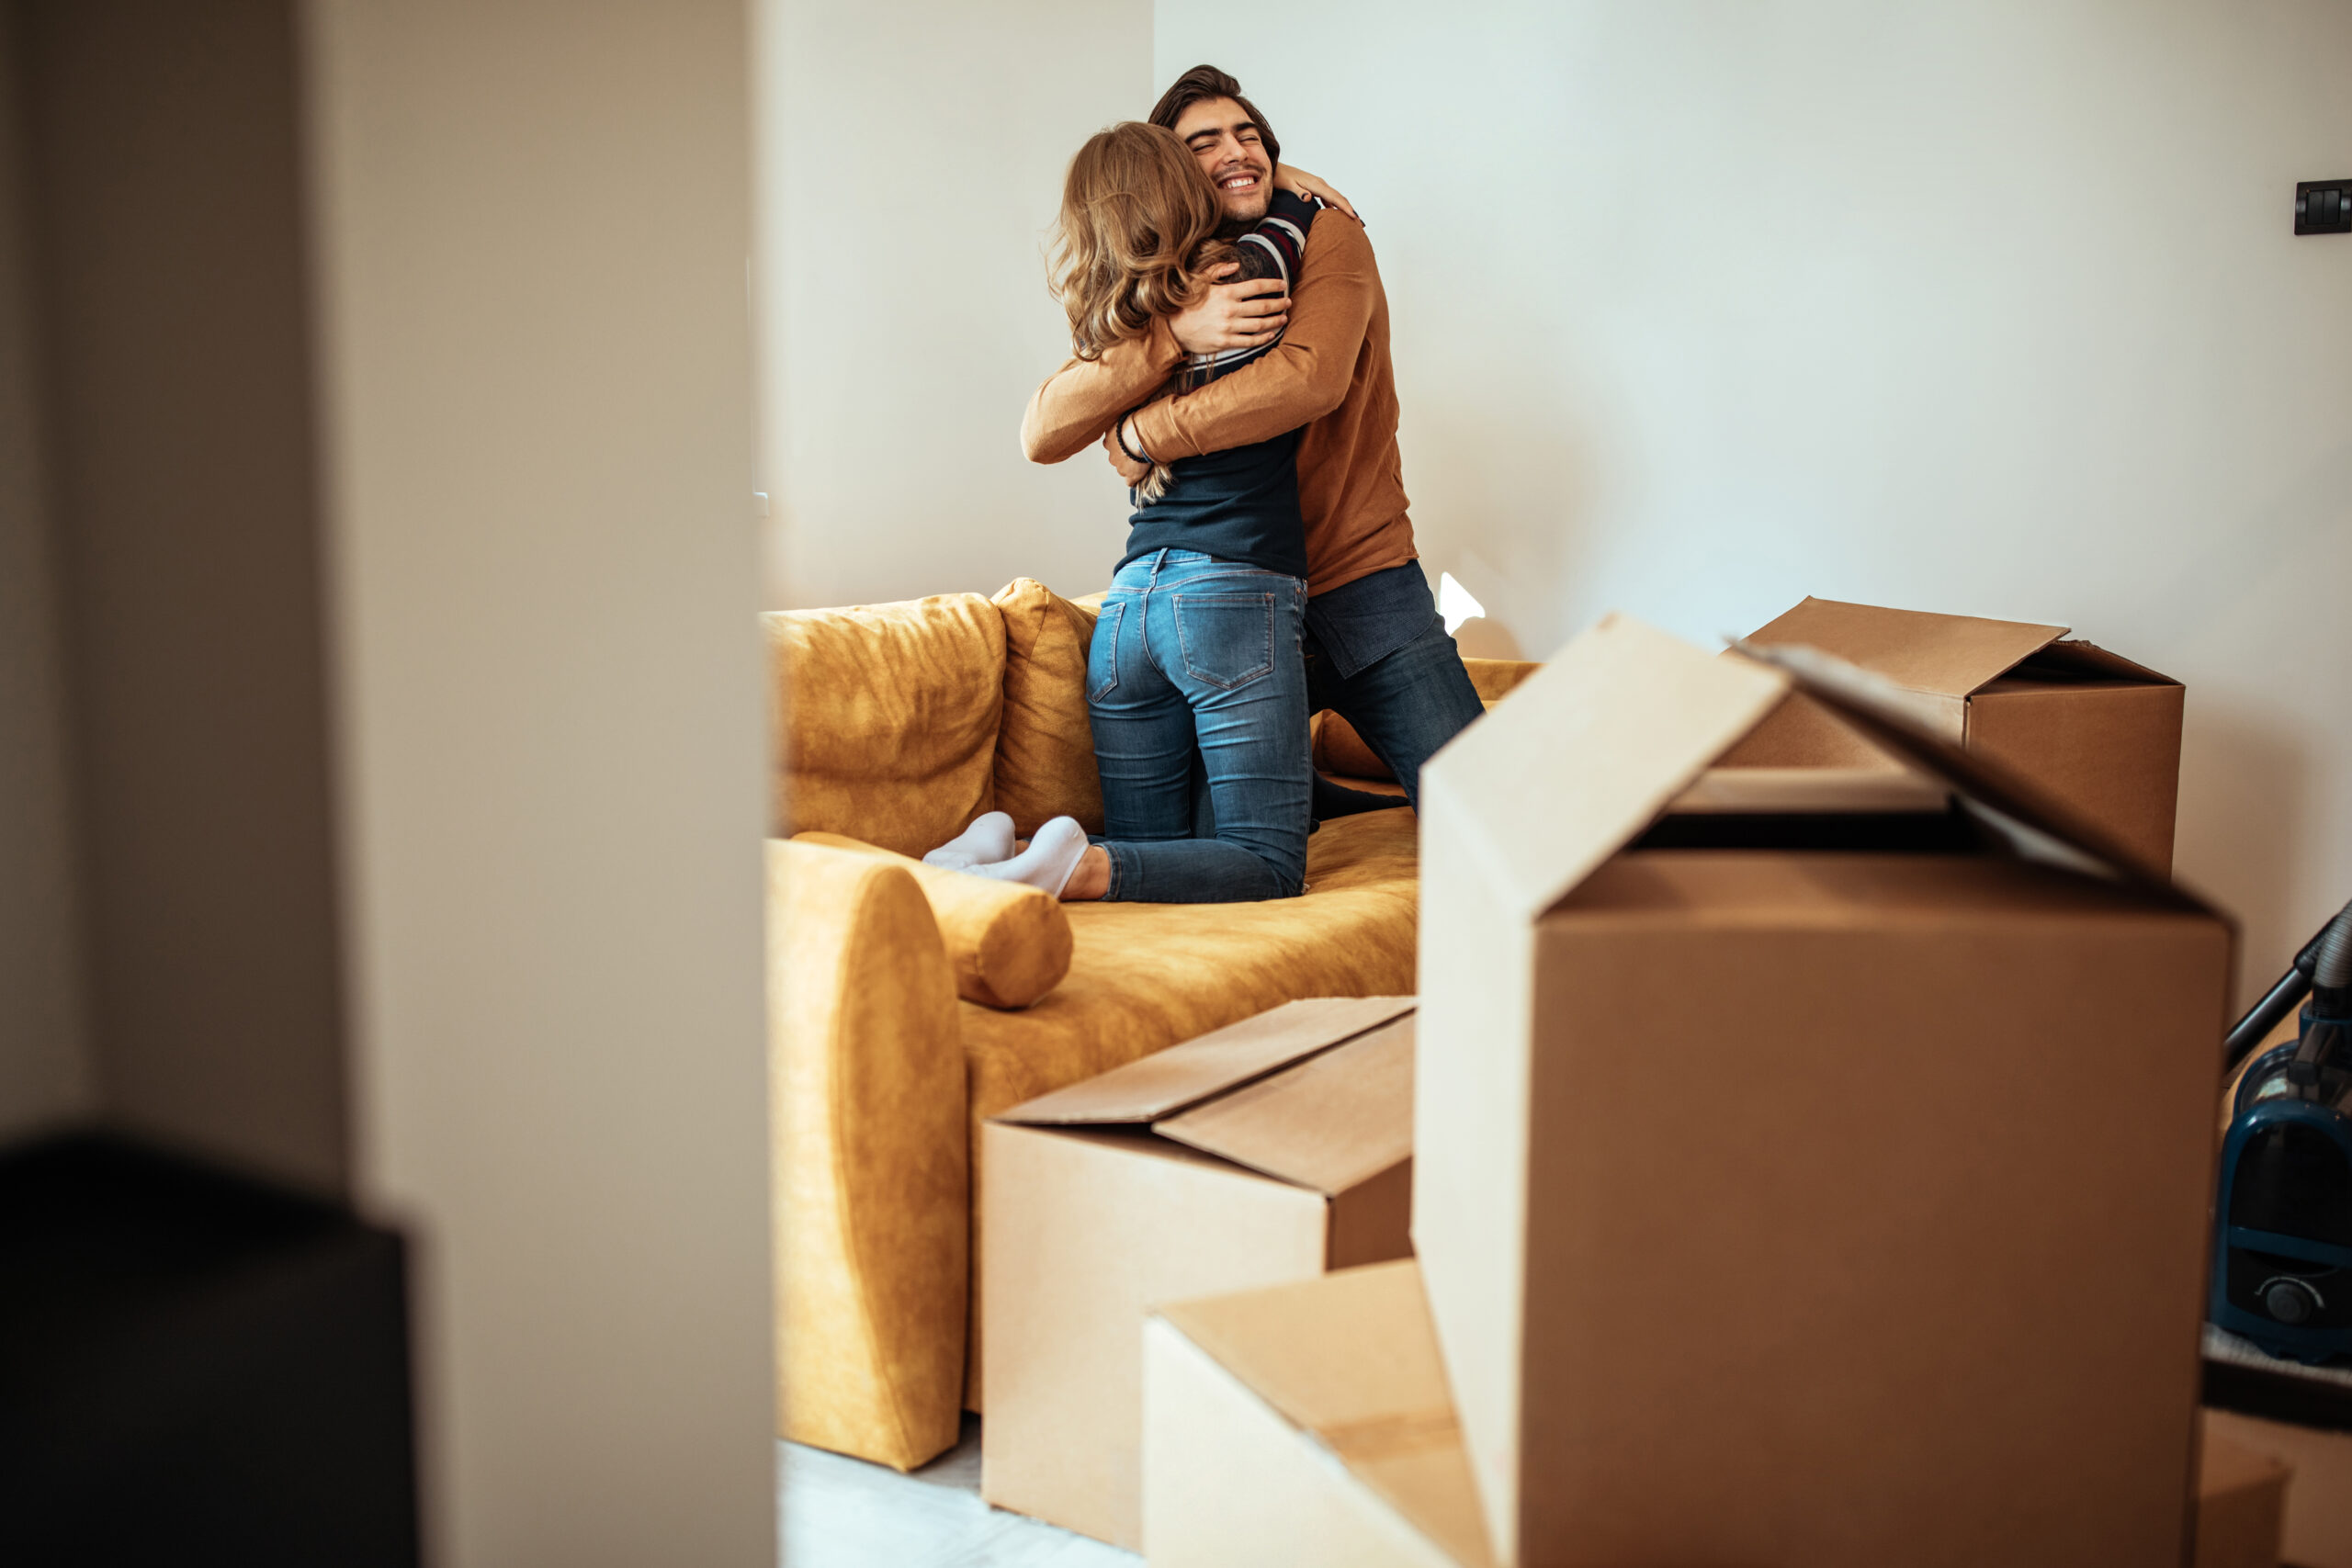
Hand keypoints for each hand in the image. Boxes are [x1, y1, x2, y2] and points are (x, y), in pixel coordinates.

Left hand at [1103, 419, 1148, 485]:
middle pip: (1115, 458)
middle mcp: (1112, 455)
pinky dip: (1135, 479)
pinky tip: (1141, 474)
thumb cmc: (1135, 423)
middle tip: (1136, 450)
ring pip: (1122, 469)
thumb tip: (1126, 414)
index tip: (1127, 441)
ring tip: (1142, 459)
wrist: (1139, 437)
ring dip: (1130, 466)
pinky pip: (1130, 482)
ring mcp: (1120, 467)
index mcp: (1109, 440)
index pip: (1109, 444)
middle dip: (1124, 456)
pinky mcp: (1130, 476)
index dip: (1119, 444)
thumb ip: (1124, 421)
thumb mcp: (1125, 417)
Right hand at [1168, 262, 1288, 354]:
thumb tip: (1236, 265)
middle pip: (1262, 306)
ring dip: (1275, 321)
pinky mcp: (1226, 342)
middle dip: (1279, 304)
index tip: (1283, 285)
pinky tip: (1271, 334)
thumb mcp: (1198, 281)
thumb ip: (1218, 270)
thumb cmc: (1187, 302)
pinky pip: (1250, 341)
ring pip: (1259, 324)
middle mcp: (1230, 310)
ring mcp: (1229, 327)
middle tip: (1288, 302)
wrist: (1173, 328)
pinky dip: (1263, 338)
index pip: (1256, 287)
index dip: (1273, 285)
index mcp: (1226, 293)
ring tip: (1284, 318)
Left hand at [1274, 162, 1360, 224]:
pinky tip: (1335, 215)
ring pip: (1335, 197)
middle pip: (1339, 197)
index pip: (1334, 197)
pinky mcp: (1315, 188)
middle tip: (1359, 224)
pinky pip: (1329, 198)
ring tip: (1352, 221)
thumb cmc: (1280, 178)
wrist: (1275, 169)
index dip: (1345, 207)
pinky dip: (1335, 206)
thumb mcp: (1287, 186)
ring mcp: (1318, 185)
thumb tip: (1309, 197)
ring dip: (1344, 208)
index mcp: (1315, 184)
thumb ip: (1298, 193)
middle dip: (1349, 209)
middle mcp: (1320, 184)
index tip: (1354, 217)